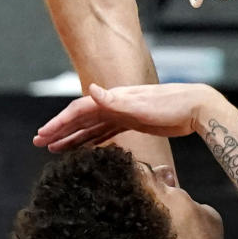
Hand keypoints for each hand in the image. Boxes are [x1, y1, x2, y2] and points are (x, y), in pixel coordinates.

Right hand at [33, 83, 214, 150]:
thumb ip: (115, 100)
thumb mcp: (142, 104)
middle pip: (80, 119)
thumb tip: (91, 89)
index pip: (78, 110)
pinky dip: (93, 140)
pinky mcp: (134, 122)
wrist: (197, 107)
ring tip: (55, 149)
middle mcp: (115, 104)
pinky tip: (86, 148)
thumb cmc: (172, 105)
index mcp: (113, 99)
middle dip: (60, 131)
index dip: (59, 123)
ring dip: (73, 137)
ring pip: (92, 127)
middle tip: (40, 144)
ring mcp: (124, 113)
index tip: (42, 135)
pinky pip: (107, 132)